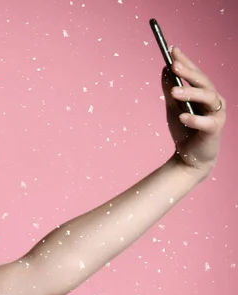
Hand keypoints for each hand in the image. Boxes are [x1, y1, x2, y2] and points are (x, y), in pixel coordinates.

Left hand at [162, 46, 225, 181]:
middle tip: (173, 66)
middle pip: (204, 82)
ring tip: (173, 92)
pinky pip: (206, 122)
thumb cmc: (184, 130)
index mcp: (204, 93)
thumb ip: (170, 90)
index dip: (186, 61)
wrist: (189, 158)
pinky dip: (194, 118)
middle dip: (189, 72)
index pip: (196, 73)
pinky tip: (182, 116)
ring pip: (208, 98)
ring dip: (190, 92)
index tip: (172, 49)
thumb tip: (164, 69)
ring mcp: (216, 114)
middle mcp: (214, 100)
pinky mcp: (215, 130)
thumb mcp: (173, 108)